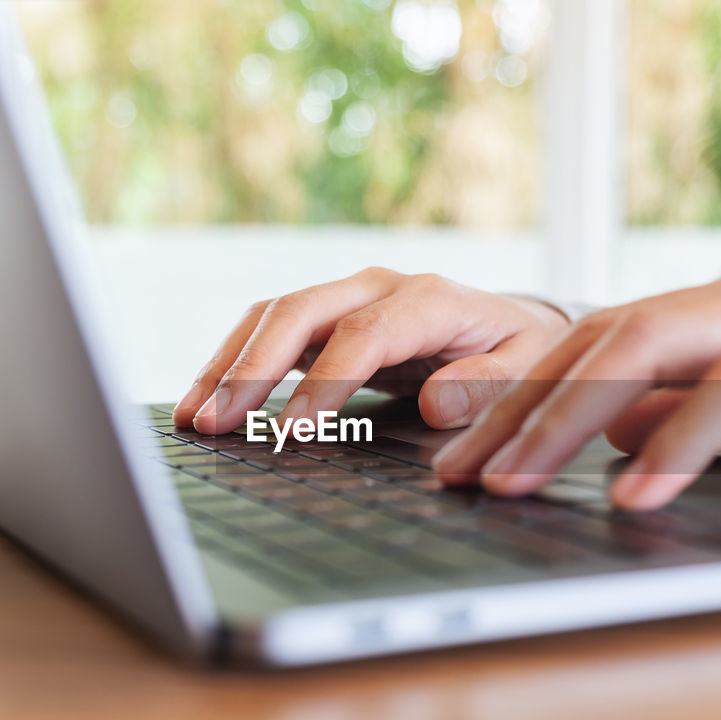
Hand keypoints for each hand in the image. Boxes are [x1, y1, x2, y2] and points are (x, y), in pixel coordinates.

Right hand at [173, 267, 569, 432]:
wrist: (516, 321)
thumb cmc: (521, 349)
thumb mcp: (526, 367)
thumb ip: (486, 385)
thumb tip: (436, 403)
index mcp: (430, 298)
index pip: (363, 336)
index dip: (323, 384)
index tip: (293, 433)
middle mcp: (379, 285)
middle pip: (299, 312)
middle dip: (251, 368)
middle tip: (216, 423)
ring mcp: (348, 295)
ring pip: (272, 316)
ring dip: (228, 364)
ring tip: (194, 417)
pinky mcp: (328, 315)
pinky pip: (271, 331)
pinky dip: (235, 363)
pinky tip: (208, 400)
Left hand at [433, 262, 720, 509]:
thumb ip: (694, 412)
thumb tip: (605, 433)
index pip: (594, 343)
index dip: (518, 398)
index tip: (461, 458)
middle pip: (601, 339)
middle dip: (518, 409)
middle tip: (459, 475)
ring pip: (652, 348)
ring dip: (571, 420)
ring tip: (515, 483)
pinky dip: (682, 439)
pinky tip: (637, 495)